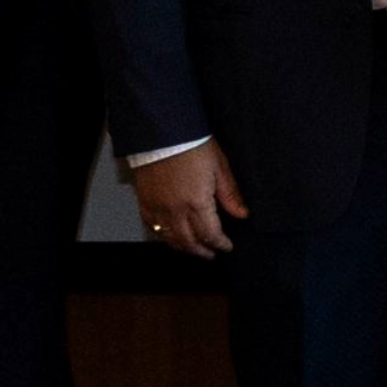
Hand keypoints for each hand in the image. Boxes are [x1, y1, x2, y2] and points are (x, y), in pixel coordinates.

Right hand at [131, 140, 246, 258]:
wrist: (162, 133)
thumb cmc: (192, 145)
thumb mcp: (220, 167)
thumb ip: (230, 195)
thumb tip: (242, 214)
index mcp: (197, 204)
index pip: (210, 234)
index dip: (220, 244)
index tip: (227, 247)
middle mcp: (175, 211)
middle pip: (189, 242)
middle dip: (202, 251)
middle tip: (211, 254)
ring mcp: (158, 208)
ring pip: (169, 238)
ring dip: (183, 247)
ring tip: (194, 248)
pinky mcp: (145, 201)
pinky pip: (152, 226)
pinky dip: (163, 235)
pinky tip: (170, 235)